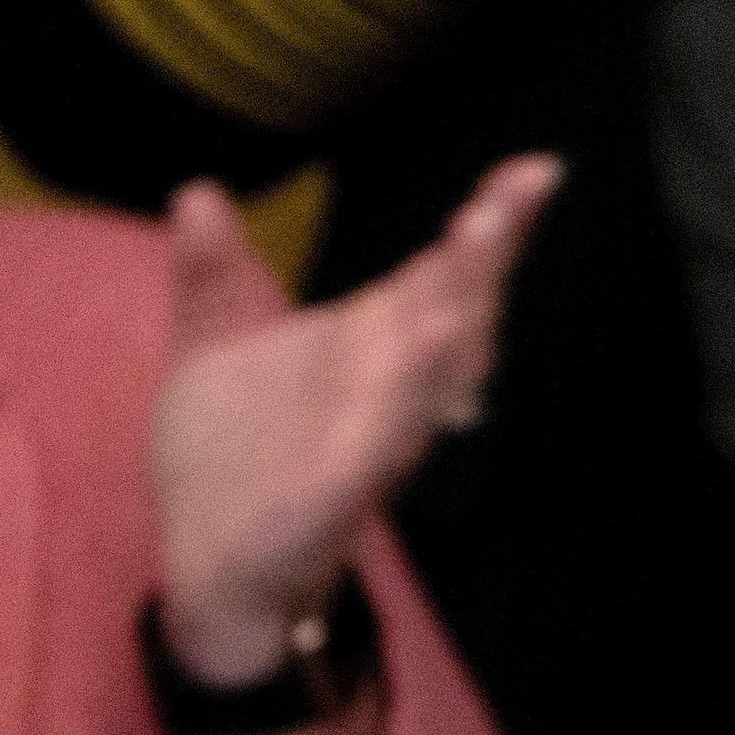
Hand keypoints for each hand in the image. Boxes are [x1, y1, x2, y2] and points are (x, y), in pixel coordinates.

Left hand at [148, 154, 557, 685]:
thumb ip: (214, 272)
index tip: (536, 168)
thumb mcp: (213, 346)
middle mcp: (390, 386)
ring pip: (434, 372)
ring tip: (477, 246)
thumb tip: (198, 191)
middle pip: (457, 311)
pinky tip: (423, 350)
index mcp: (372, 341)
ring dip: (457, 310)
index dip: (494, 222)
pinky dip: (405, 398)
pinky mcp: (338, 492)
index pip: (442, 272)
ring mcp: (373, 440)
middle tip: (512, 196)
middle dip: (486, 254)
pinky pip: (380, 442)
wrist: (204, 566)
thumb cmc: (230, 457)